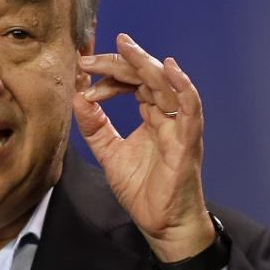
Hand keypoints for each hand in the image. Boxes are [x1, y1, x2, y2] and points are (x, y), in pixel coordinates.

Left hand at [72, 33, 214, 261]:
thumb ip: (94, 127)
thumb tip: (78, 98)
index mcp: (152, 116)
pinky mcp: (188, 141)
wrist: (161, 223)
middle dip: (118, 63)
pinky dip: (182, 86)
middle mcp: (168, 116)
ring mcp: (179, 126)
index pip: (132, 83)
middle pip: (146, 77)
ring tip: (124, 47)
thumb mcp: (109, 153)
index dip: (108, 75)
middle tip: (89, 58)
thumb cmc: (144, 190)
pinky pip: (191, 108)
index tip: (82, 74)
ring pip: (166, 85)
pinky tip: (168, 68)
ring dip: (144, 64)